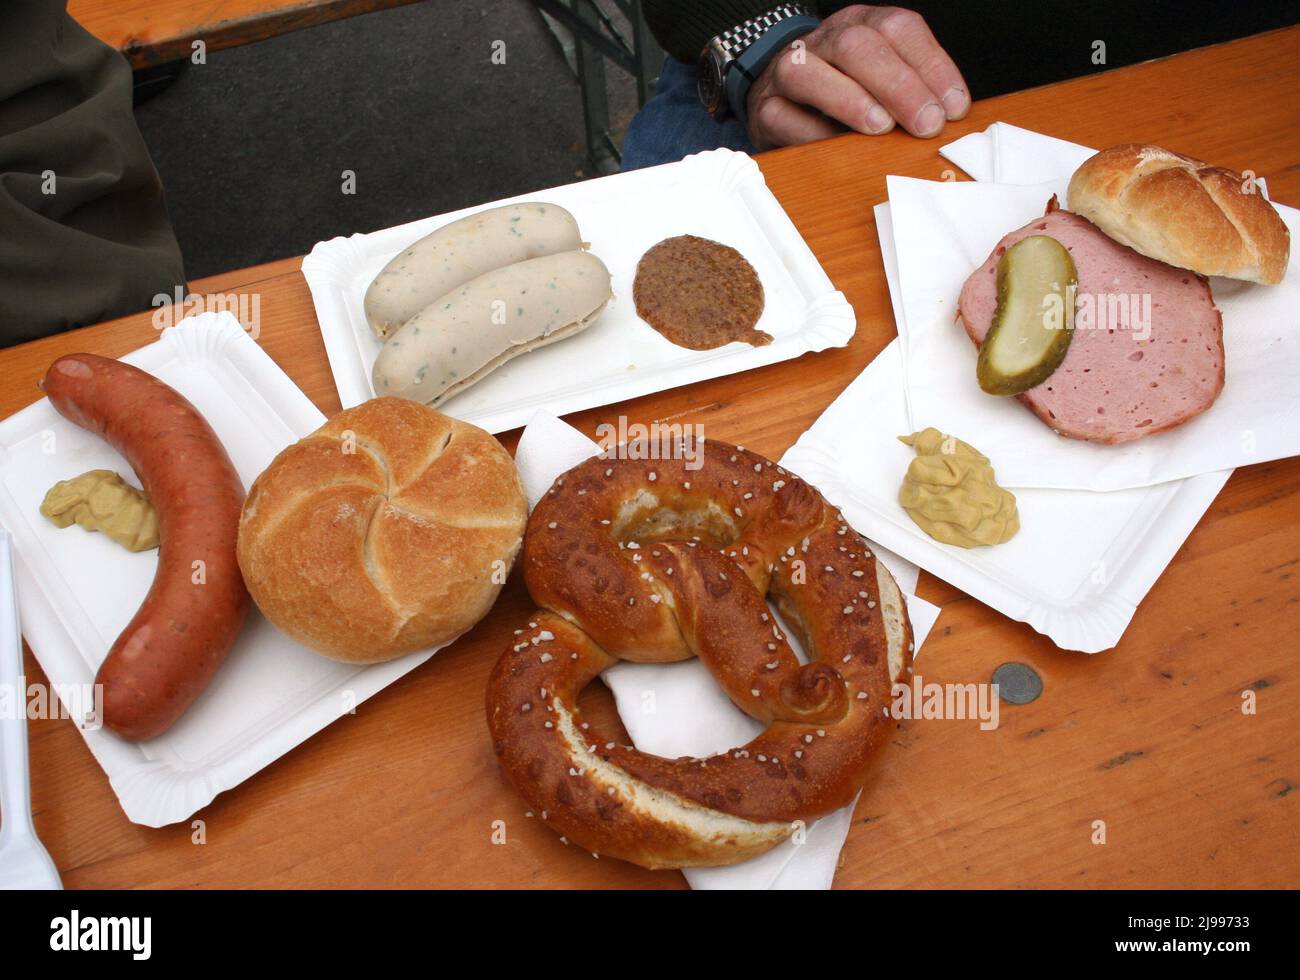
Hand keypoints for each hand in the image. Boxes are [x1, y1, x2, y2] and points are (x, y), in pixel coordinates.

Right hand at [745, 5, 968, 149]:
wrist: (780, 92)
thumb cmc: (845, 90)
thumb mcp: (883, 78)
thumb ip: (914, 90)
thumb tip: (949, 120)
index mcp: (861, 24)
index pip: (899, 29)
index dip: (931, 65)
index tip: (954, 107)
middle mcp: (824, 40)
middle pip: (857, 46)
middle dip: (897, 85)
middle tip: (925, 123)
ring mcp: (788, 71)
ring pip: (808, 73)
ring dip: (849, 101)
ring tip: (880, 128)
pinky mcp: (765, 108)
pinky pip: (782, 117)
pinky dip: (810, 134)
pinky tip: (836, 147)